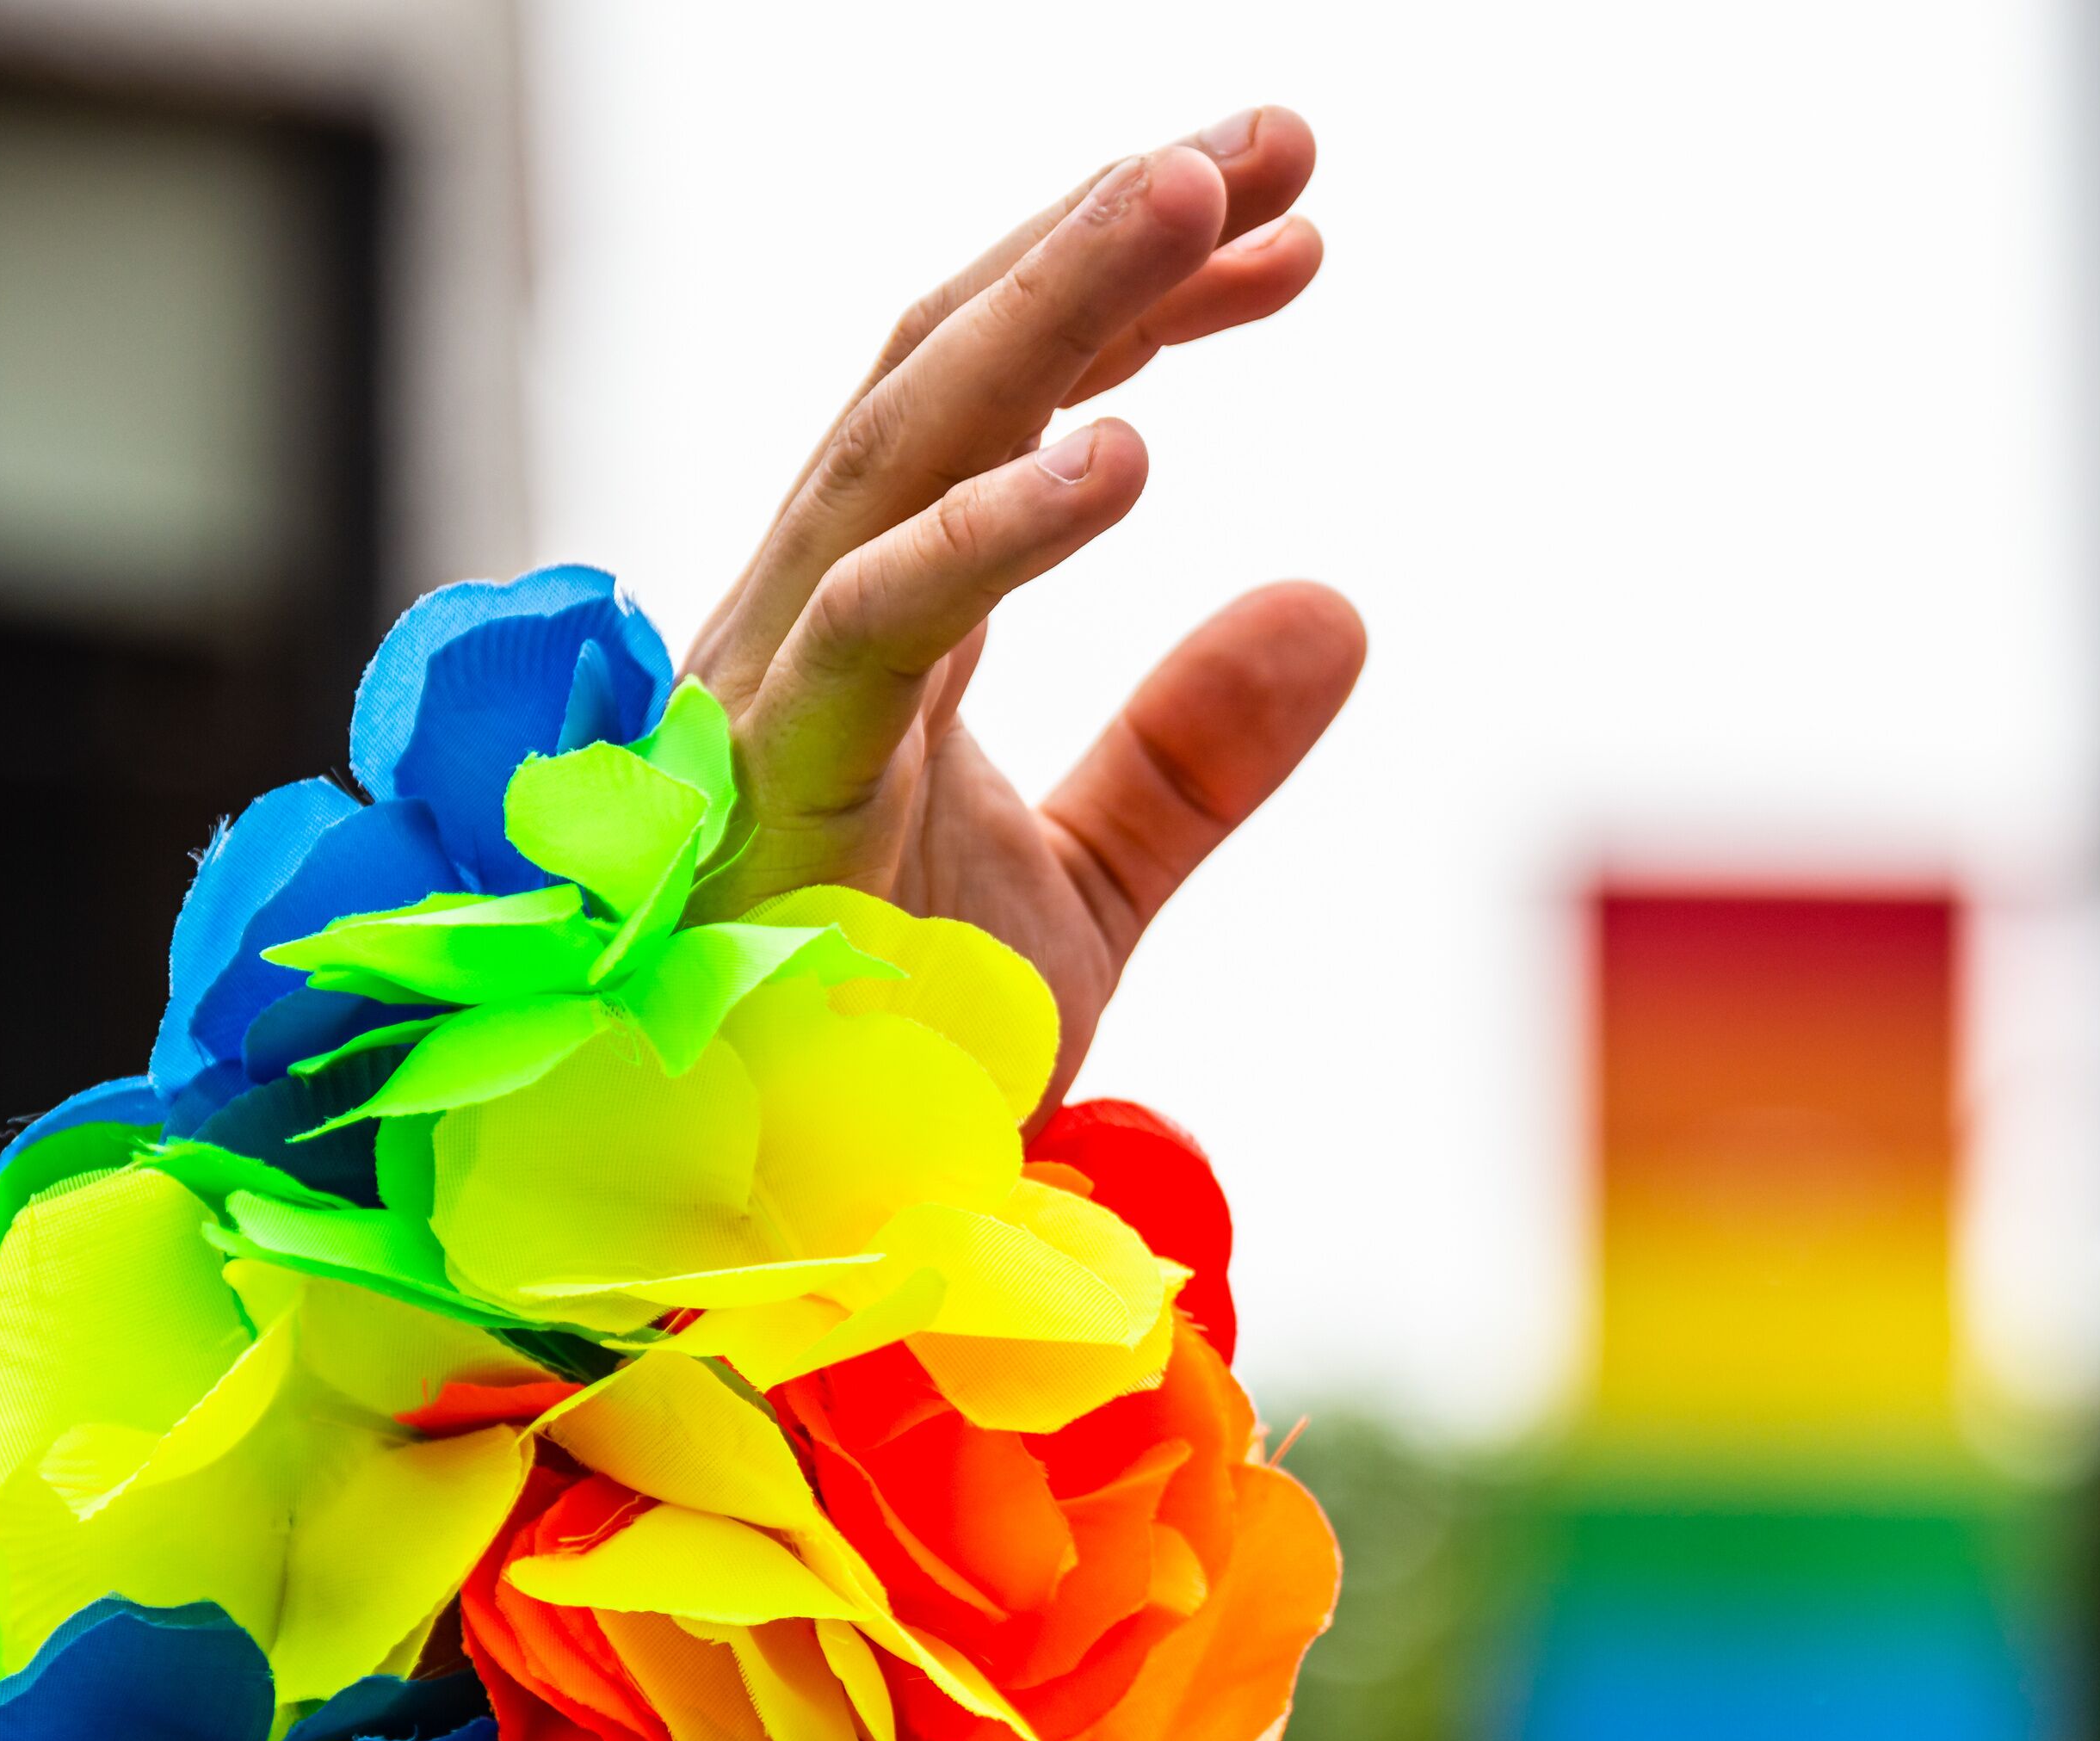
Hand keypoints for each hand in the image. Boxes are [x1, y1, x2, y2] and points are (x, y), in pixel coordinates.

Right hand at [682, 107, 1366, 1111]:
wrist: (773, 1246)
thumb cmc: (885, 1066)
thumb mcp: (1085, 898)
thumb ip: (1190, 758)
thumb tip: (1339, 605)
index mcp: (877, 627)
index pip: (1009, 404)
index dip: (1145, 302)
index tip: (1296, 231)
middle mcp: (807, 620)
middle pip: (948, 368)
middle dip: (1106, 240)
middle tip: (1277, 135)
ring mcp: (768, 693)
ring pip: (896, 444)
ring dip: (1050, 305)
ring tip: (1198, 192)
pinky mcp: (761, 793)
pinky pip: (874, 629)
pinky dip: (990, 534)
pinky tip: (1126, 455)